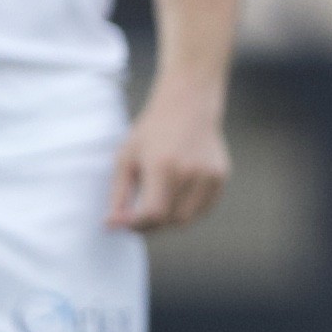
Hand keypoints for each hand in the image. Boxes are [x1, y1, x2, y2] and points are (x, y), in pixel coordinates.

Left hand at [107, 96, 230, 233]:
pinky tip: (176, 196)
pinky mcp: (220, 176)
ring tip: (158, 205)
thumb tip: (111, 226)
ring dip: (170, 220)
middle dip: (152, 225)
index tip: (125, 223)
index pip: (153, 213)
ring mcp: (209, 175)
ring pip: (188, 218)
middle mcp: (189, 171)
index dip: (137, 225)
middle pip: (171, 219)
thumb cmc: (151, 132)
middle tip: (139, 217)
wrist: (187, 105)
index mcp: (162, 165)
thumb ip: (118, 195)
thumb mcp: (126, 158)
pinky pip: (203, 209)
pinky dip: (188, 211)